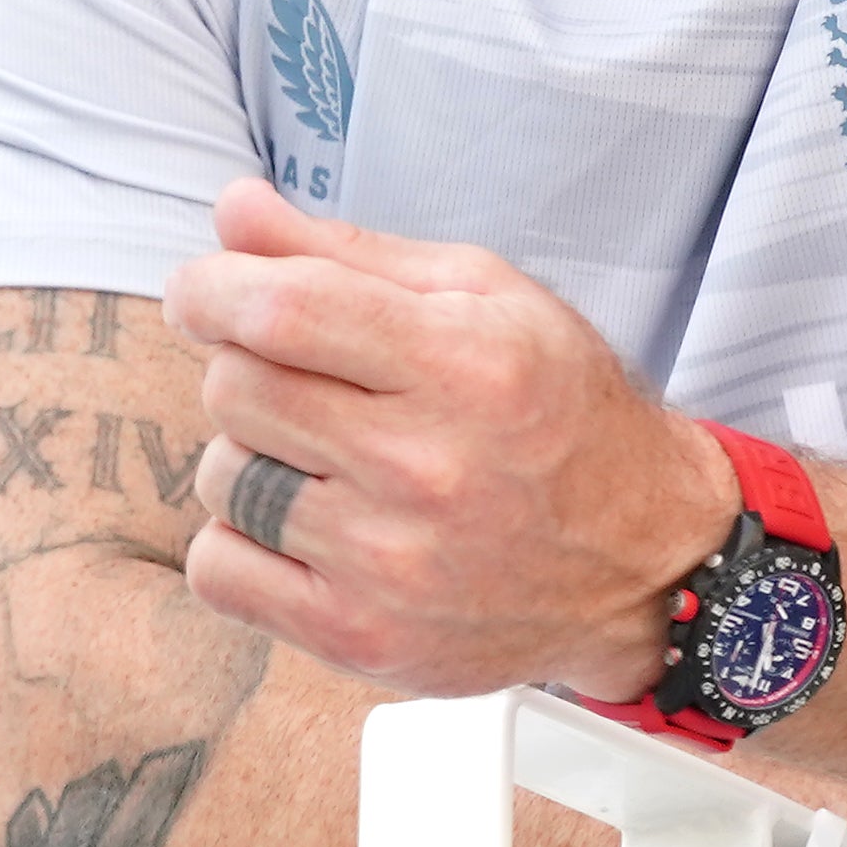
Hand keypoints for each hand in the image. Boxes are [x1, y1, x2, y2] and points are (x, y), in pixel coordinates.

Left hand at [164, 172, 735, 699]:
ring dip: (255, 455)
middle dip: (248, 366)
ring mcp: (389, 562)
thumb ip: (351, 254)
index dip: (213, 289)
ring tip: (328, 460)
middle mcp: (427, 465)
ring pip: (224, 476)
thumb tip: (233, 209)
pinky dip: (242, 541)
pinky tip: (307, 525)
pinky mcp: (360, 637)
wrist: (642, 561)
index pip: (283, 309)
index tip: (204, 292)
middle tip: (308, 379)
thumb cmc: (561, 414)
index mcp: (465, 362)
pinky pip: (218, 569)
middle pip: (237, 387)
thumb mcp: (487, 299)